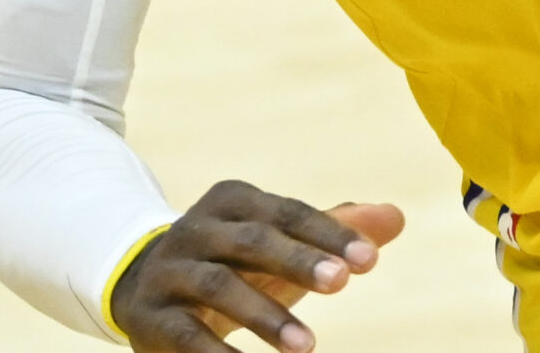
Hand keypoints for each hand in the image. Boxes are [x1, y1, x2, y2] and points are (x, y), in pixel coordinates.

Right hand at [112, 181, 402, 352]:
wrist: (143, 286)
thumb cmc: (234, 262)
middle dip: (297, 261)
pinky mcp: (151, 315)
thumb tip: (395, 217)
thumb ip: (333, 230)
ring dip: (264, 315)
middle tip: (341, 284)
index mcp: (231, 201)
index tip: (368, 261)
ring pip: (218, 285)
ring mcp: (170, 270)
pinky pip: (186, 333)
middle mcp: (197, 228)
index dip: (327, 234)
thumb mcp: (279, 244)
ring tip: (308, 345)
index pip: (285, 212)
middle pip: (250, 240)